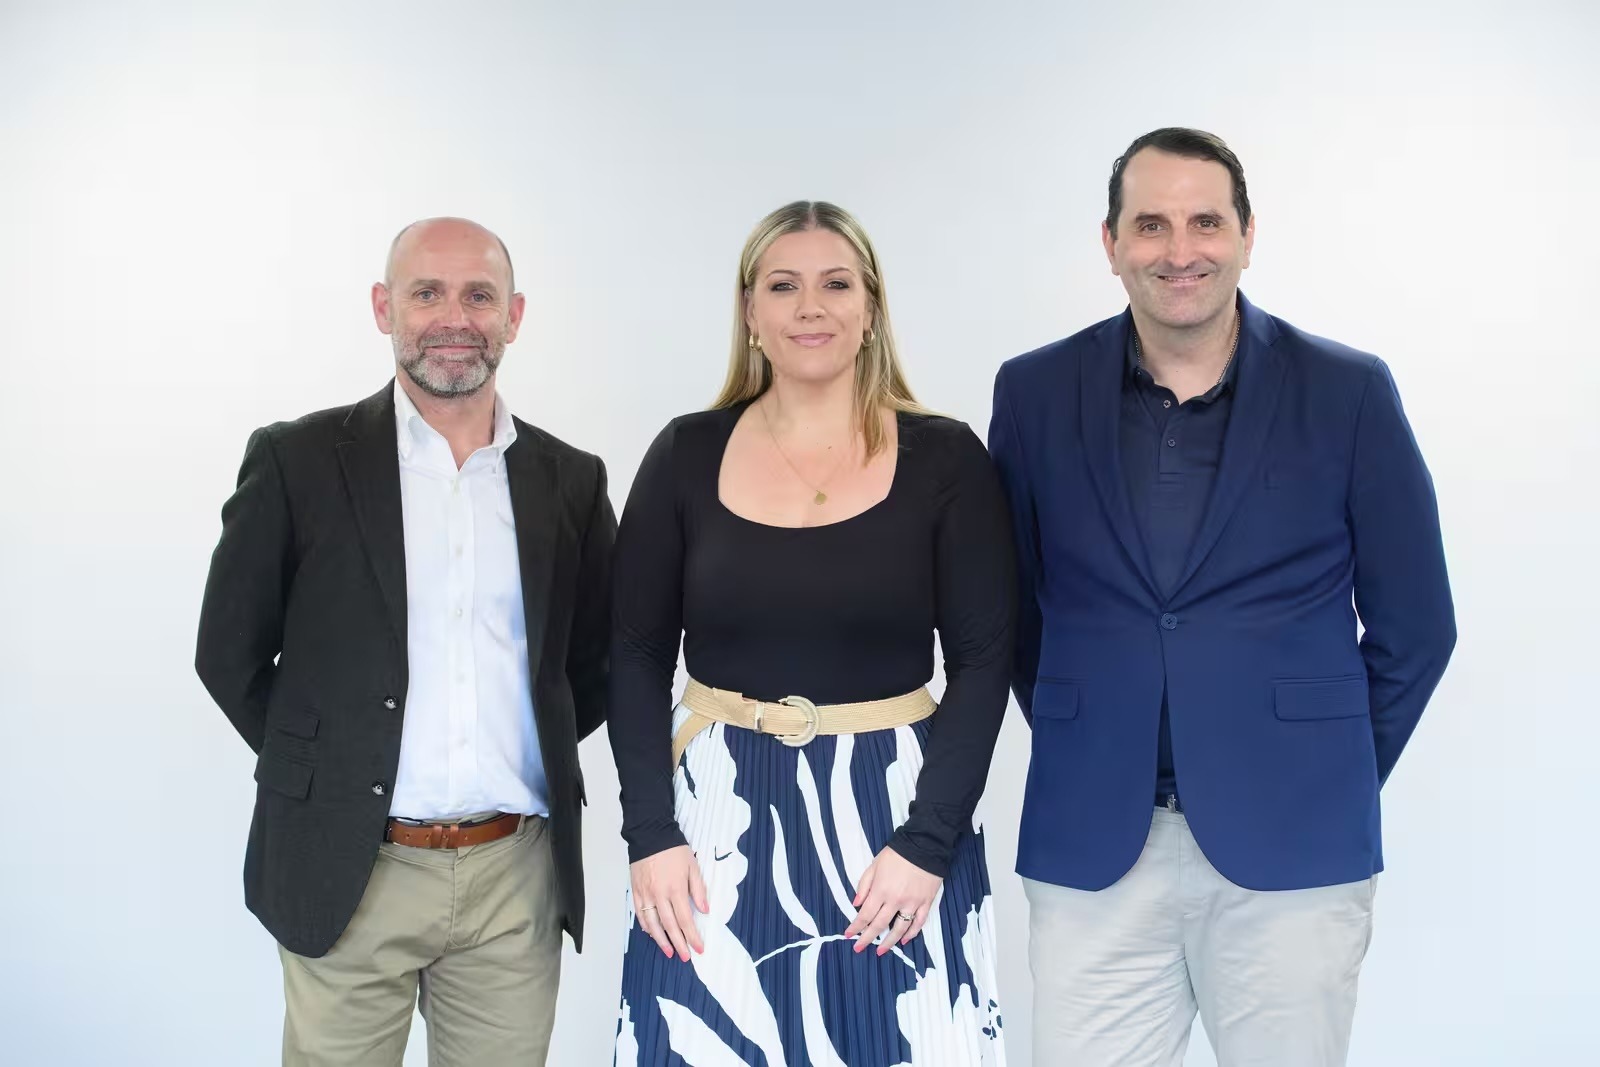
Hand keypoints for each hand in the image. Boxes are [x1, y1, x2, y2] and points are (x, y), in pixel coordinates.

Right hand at [630, 844, 707, 961]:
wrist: (650, 835)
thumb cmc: (673, 849)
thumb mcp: (692, 866)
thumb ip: (698, 889)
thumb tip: (705, 909)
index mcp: (676, 889)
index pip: (685, 919)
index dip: (692, 936)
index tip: (699, 948)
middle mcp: (659, 895)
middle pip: (669, 926)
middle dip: (678, 944)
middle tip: (686, 957)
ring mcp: (645, 894)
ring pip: (653, 924)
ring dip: (661, 940)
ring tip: (669, 952)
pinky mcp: (635, 892)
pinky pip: (640, 914)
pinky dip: (646, 926)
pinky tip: (652, 933)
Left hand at [844, 846, 940, 955]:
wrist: (924, 845)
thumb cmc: (897, 853)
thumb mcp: (874, 865)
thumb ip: (864, 885)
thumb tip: (856, 903)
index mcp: (880, 890)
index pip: (865, 915)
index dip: (856, 927)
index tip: (849, 935)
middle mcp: (895, 900)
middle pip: (879, 925)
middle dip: (867, 939)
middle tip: (859, 948)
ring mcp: (912, 903)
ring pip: (899, 929)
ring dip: (889, 942)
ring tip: (881, 951)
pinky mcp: (926, 902)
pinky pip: (918, 923)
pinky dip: (911, 933)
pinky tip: (904, 939)